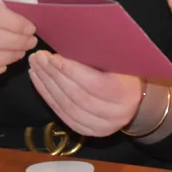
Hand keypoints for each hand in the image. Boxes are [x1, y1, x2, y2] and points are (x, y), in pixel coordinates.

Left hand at [28, 51, 142, 136]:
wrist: (136, 98)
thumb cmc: (125, 72)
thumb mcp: (120, 60)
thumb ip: (101, 54)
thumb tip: (70, 40)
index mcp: (126, 93)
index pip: (94, 84)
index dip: (71, 71)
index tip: (53, 57)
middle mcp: (115, 114)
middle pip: (78, 96)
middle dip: (54, 76)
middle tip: (38, 58)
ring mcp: (101, 127)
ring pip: (67, 107)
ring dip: (47, 86)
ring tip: (35, 67)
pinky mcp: (87, 131)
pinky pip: (62, 115)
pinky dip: (48, 97)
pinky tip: (39, 82)